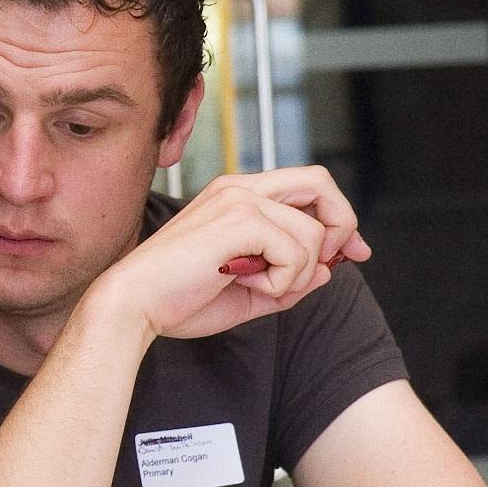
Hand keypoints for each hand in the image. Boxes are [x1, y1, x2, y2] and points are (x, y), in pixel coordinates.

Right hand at [90, 166, 371, 340]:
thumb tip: (328, 270)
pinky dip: (283, 280)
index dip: (340, 217)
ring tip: (257, 286)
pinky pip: (296, 252)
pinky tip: (248, 285)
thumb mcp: (248, 291)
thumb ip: (289, 278)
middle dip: (342, 225)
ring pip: (313, 232)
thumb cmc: (178, 300)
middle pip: (320, 182)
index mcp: (235, 197)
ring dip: (298, 272)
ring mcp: (238, 199)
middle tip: (335, 261)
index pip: (308, 186)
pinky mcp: (239, 220)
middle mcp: (238, 188)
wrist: (134, 304)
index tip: (354, 252)